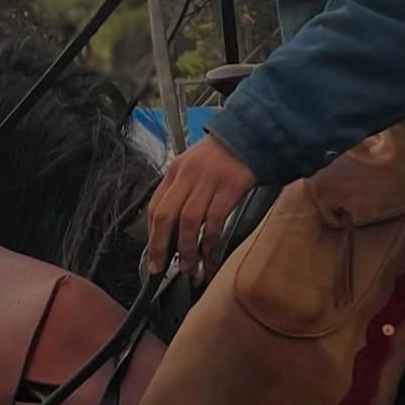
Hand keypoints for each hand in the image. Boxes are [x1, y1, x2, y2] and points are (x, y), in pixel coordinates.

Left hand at [147, 136, 257, 277]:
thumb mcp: (195, 166)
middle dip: (160, 246)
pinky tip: (210, 253)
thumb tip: (174, 228)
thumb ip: (183, 191)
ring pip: (188, 221)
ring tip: (188, 267)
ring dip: (186, 248)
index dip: (152, 235)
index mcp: (175, 171)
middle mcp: (187, 175)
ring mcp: (208, 181)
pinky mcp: (229, 187)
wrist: (252, 135)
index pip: (155, 207)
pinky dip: (209, 239)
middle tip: (160, 268)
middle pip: (165, 215)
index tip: (153, 256)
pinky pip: (214, 219)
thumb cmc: (223, 156)